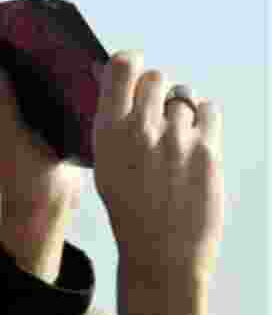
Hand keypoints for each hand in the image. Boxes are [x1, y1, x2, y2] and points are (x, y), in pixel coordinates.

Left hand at [0, 48, 84, 281]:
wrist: (48, 205)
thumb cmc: (26, 178)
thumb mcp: (13, 137)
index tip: (12, 28)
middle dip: (13, 48)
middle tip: (40, 37)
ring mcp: (5, 110)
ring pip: (15, 73)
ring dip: (31, 62)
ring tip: (55, 52)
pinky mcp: (27, 115)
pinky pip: (32, 87)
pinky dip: (43, 78)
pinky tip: (63, 72)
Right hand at [93, 52, 222, 314]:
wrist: (162, 252)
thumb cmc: (131, 211)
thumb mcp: (106, 167)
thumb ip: (115, 127)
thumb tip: (123, 90)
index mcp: (108, 133)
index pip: (123, 66)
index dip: (130, 62)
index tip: (133, 67)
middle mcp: (142, 130)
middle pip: (156, 78)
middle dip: (155, 91)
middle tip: (154, 115)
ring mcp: (177, 139)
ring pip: (183, 98)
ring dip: (179, 112)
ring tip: (174, 141)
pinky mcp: (208, 151)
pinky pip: (208, 111)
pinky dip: (202, 120)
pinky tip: (193, 142)